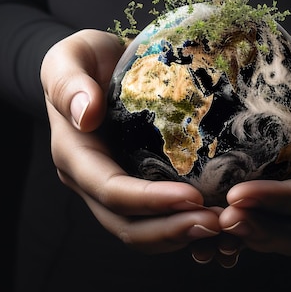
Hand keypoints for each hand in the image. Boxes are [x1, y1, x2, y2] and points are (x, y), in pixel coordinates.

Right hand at [40, 29, 226, 256]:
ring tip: (220, 226)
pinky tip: (214, 219)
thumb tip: (87, 114)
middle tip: (216, 224)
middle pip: (126, 224)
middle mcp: (90, 179)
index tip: (192, 197)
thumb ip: (70, 83)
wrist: (95, 64)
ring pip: (141, 230)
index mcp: (74, 154)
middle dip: (170, 230)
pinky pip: (154, 218)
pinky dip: (180, 225)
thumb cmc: (84, 57)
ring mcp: (111, 185)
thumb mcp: (70, 57)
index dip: (149, 201)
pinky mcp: (133, 182)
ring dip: (179, 235)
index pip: (110, 190)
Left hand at [215, 24, 290, 256]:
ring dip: (252, 236)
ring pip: (288, 231)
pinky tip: (214, 231)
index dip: (280, 201)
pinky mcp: (290, 182)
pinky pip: (272, 219)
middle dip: (262, 228)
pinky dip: (246, 231)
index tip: (237, 195)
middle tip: (220, 221)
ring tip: (212, 229)